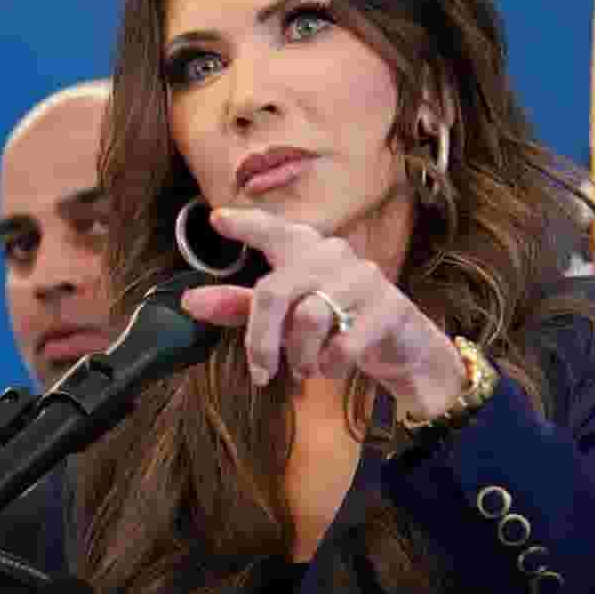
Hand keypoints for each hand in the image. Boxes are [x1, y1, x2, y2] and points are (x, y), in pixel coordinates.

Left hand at [179, 207, 466, 419]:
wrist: (405, 349)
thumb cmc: (338, 325)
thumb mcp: (288, 317)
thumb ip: (241, 307)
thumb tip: (188, 301)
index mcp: (307, 251)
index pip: (274, 231)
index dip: (246, 225)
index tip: (217, 220)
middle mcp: (334, 255)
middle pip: (275, 291)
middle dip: (261, 340)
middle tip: (261, 373)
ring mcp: (363, 280)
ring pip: (307, 319)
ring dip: (300, 356)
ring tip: (307, 369)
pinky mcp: (387, 309)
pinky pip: (342, 344)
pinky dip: (330, 366)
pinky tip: (332, 369)